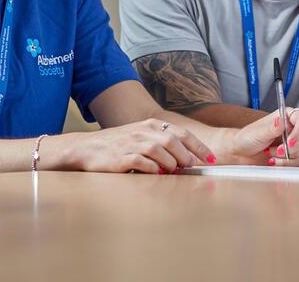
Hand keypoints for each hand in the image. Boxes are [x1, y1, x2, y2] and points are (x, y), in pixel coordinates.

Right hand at [69, 118, 214, 173]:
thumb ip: (162, 143)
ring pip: (160, 151)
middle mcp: (143, 131)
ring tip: (172, 171)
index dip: (199, 147)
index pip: (182, 134)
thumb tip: (187, 158)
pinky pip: (143, 163)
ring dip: (171, 164)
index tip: (212, 159)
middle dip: (186, 156)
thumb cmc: (117, 145)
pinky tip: (155, 174)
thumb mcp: (141, 136)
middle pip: (173, 141)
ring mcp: (132, 143)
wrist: (86, 148)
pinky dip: (153, 170)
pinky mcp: (121, 158)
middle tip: (191, 168)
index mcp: (151, 124)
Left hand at [229, 108, 298, 165]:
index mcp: (285, 116)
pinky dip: (284, 164)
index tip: (289, 141)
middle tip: (279, 150)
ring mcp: (292, 143)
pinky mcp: (291, 156)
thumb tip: (282, 121)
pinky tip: (272, 160)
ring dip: (285, 156)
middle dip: (294, 146)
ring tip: (270, 153)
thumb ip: (272, 128)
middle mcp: (291, 128)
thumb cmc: (247, 138)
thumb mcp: (258, 132)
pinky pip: (297, 162)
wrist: (241, 153)